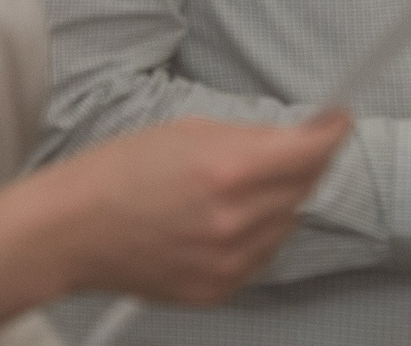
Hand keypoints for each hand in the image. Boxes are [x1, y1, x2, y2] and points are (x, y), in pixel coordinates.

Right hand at [57, 113, 349, 306]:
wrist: (71, 231)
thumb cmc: (120, 170)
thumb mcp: (188, 130)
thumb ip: (250, 138)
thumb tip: (297, 138)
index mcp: (230, 171)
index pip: (311, 153)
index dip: (332, 132)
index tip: (339, 120)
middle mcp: (237, 221)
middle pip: (304, 188)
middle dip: (302, 164)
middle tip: (284, 150)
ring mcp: (229, 263)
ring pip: (286, 225)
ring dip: (277, 202)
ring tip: (233, 191)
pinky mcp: (218, 290)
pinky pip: (261, 257)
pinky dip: (254, 236)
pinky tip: (219, 222)